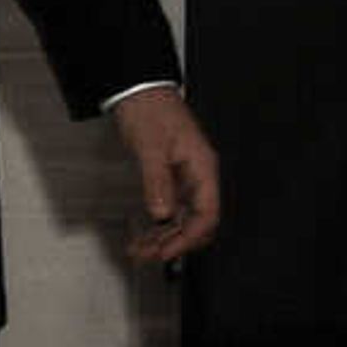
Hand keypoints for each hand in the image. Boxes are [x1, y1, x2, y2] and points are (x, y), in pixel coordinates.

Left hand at [111, 85, 222, 263]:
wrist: (139, 91)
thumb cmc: (150, 111)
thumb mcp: (151, 147)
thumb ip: (157, 181)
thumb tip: (162, 213)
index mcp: (203, 168)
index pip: (207, 214)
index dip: (189, 238)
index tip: (166, 252)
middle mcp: (199, 176)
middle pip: (197, 222)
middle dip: (174, 243)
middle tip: (146, 255)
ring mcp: (187, 178)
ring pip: (183, 219)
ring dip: (164, 237)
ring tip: (140, 250)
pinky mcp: (173, 178)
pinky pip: (172, 209)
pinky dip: (158, 224)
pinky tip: (144, 234)